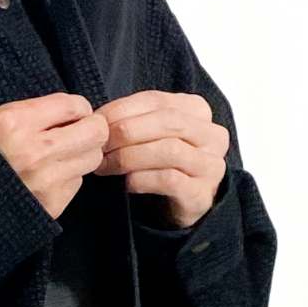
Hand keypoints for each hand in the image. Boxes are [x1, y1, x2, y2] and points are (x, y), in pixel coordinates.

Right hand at [0, 93, 110, 220]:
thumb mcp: (0, 120)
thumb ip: (38, 111)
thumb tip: (79, 112)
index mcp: (16, 123)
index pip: (75, 105)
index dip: (81, 109)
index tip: (75, 115)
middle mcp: (33, 152)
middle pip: (95, 132)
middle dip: (92, 130)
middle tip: (82, 133)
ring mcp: (44, 181)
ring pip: (92, 158)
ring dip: (82, 154)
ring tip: (63, 156)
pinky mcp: (51, 204)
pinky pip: (77, 182)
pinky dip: (68, 178)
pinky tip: (50, 178)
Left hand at [92, 89, 228, 230]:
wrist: (182, 206)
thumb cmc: (162, 165)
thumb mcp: (152, 135)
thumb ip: (134, 120)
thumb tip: (97, 118)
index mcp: (197, 110)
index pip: (156, 100)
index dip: (121, 110)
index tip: (96, 123)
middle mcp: (212, 135)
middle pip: (166, 121)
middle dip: (126, 131)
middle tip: (99, 145)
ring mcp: (210, 165)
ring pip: (168, 150)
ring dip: (129, 156)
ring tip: (105, 166)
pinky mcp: (201, 193)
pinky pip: (168, 180)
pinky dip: (141, 179)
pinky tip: (125, 183)